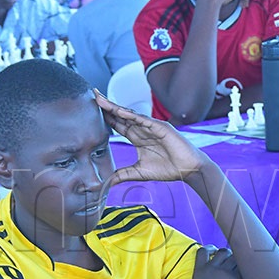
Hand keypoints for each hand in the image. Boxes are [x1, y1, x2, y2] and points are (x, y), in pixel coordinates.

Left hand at [95, 92, 209, 183]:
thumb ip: (123, 174)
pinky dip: (131, 115)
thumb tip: (106, 183)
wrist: (189, 170)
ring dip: (114, 107)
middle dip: (106, 105)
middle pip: (120, 115)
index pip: (117, 124)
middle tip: (92, 95)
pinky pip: (143, 120)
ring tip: (100, 99)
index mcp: (137, 138)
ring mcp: (151, 127)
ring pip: (129, 114)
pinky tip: (119, 111)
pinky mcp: (161, 127)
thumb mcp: (139, 172)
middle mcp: (142, 129)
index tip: (89, 109)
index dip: (105, 117)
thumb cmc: (169, 169)